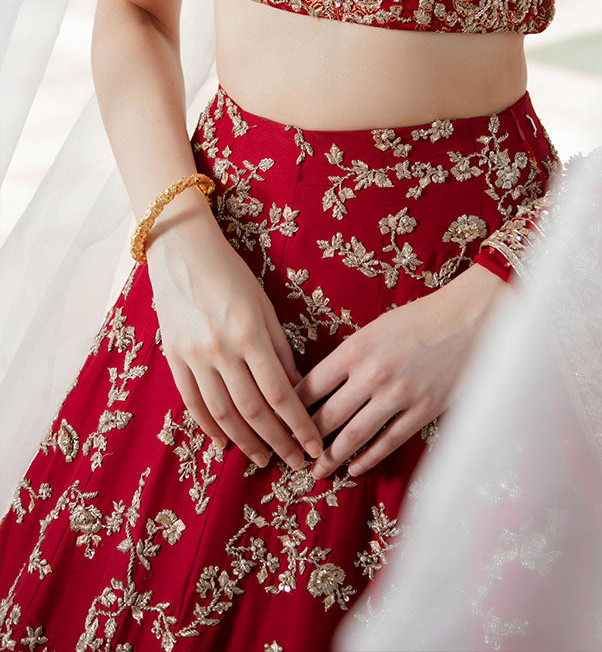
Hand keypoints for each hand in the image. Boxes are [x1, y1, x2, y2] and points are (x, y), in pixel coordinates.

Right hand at [146, 197, 323, 470]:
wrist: (181, 252)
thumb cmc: (231, 273)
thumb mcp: (264, 305)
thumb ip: (279, 349)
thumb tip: (296, 390)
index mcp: (249, 334)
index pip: (280, 394)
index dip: (298, 426)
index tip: (314, 447)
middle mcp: (220, 350)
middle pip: (253, 411)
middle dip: (277, 442)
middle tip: (295, 463)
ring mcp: (193, 357)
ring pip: (222, 414)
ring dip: (246, 442)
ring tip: (263, 460)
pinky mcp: (173, 358)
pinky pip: (193, 403)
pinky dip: (209, 428)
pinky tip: (224, 444)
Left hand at [295, 262, 505, 479]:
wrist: (469, 319)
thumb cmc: (420, 318)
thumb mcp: (376, 328)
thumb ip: (349, 357)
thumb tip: (320, 387)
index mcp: (356, 348)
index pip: (311, 386)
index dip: (291, 408)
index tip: (280, 421)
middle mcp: (372, 374)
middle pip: (326, 417)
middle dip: (305, 440)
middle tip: (292, 455)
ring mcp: (398, 396)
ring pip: (353, 437)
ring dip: (330, 458)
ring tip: (316, 471)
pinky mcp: (421, 412)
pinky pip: (387, 443)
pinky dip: (367, 459)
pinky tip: (355, 468)